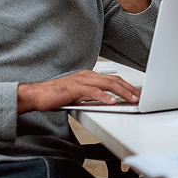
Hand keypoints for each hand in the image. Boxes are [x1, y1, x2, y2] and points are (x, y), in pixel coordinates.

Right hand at [17, 71, 140, 113]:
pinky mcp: (75, 88)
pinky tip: (112, 102)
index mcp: (89, 76)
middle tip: (138, 97)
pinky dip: (104, 96)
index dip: (126, 86)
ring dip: (122, 92)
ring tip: (131, 99)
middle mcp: (88, 75)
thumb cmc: (57, 95)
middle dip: (128, 88)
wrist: (39, 95)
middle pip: (114, 80)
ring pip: (107, 84)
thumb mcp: (80, 96)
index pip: (113, 79)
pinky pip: (93, 92)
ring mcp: (82, 80)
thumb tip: (107, 101)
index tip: (135, 94)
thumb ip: (93, 96)